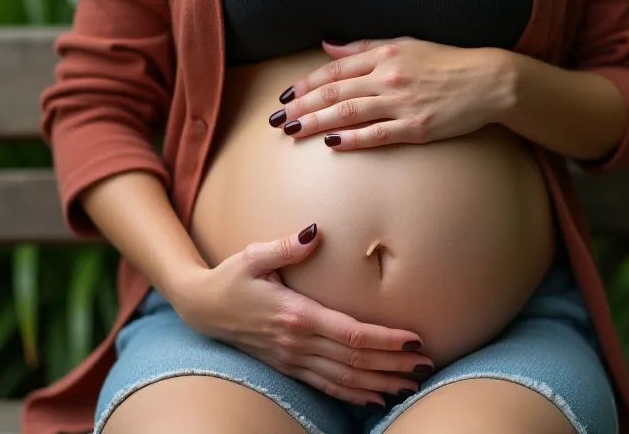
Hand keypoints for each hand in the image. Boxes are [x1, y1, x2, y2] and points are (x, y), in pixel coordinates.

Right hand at [168, 223, 433, 406]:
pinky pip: (326, 387)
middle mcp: (297, 343)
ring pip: (345, 379)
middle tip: (427, 364)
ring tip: (412, 383)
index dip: (385, 340)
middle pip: (355, 361)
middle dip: (394, 365)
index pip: (351, 334)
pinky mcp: (289, 368)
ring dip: (380, 383)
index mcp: (295, 315)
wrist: (201, 308)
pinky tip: (376, 398)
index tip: (414, 339)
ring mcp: (292, 360)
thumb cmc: (231, 277)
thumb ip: (287, 247)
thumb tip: (315, 231)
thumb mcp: (253, 256)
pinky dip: (354, 395)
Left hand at [269, 37, 514, 149]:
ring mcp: (402, 103)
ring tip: (294, 131)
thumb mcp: (406, 44)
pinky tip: (332, 143)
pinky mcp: (417, 128)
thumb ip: (364, 48)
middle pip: (336, 92)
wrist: (488, 82)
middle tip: (278, 119)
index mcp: (386, 55)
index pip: (336, 69)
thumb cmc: (447, 63)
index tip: (286, 96)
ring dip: (317, 122)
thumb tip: (327, 45)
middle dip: (303, 106)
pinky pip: (377, 135)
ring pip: (349, 113)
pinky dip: (352, 139)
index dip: (307, 83)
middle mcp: (389, 77)